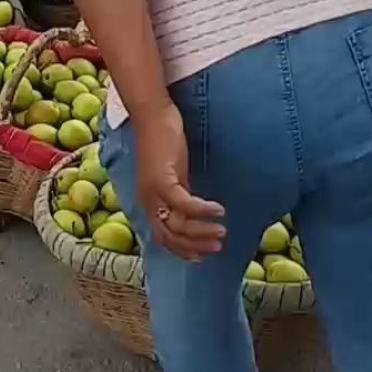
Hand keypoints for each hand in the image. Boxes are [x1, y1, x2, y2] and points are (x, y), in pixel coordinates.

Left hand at [136, 98, 225, 260]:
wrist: (153, 115)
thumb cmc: (164, 140)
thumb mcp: (173, 173)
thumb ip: (180, 192)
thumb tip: (194, 210)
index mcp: (150, 202)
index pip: (163, 238)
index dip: (182, 251)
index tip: (202, 256)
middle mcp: (148, 201)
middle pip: (170, 237)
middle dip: (195, 246)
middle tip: (218, 246)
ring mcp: (154, 192)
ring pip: (177, 225)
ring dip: (201, 232)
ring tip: (222, 232)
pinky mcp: (163, 180)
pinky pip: (184, 204)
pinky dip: (202, 211)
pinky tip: (220, 211)